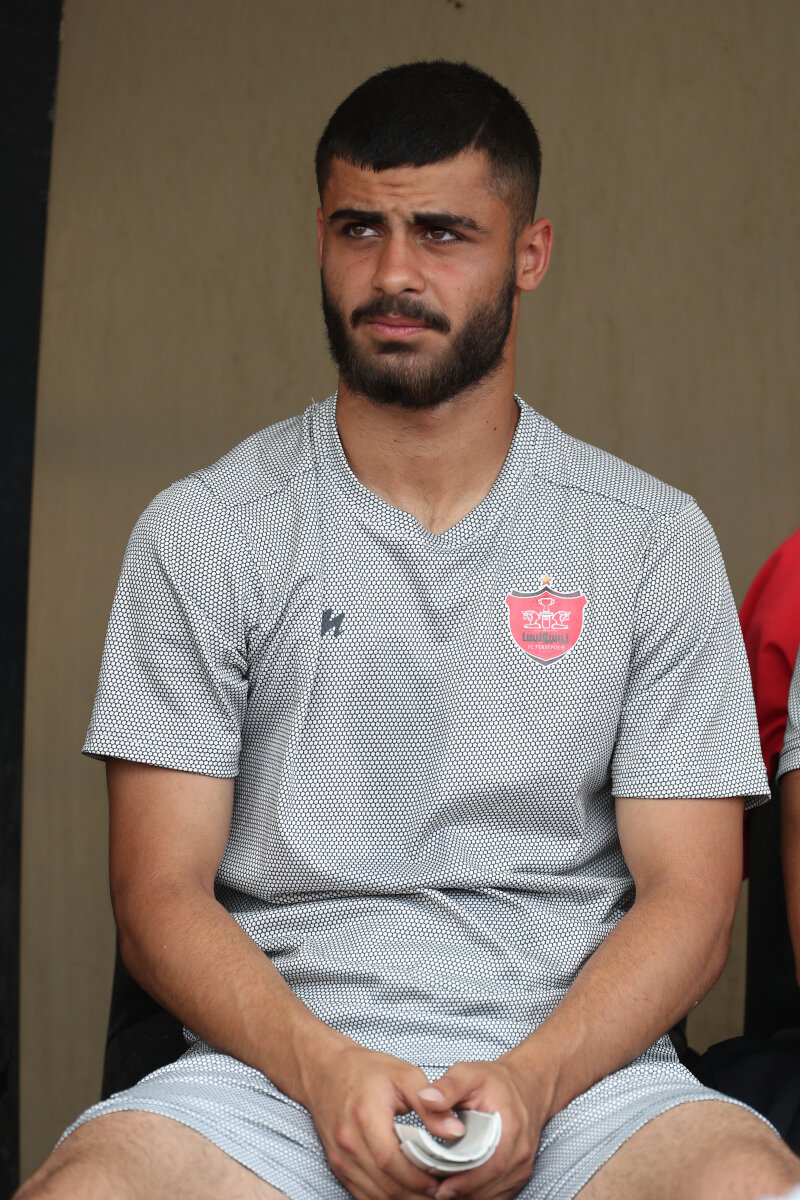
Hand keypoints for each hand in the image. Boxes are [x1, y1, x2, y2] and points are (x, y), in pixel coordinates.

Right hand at [300, 1040, 469, 1199]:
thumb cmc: (365, 1070)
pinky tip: (404, 1192)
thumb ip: (430, 1105)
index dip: (418, 1178)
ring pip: (374, 1195)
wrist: (325, 1070)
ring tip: (427, 1193)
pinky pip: (362, 1194)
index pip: (392, 1161)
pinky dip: (385, 1198)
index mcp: (365, 1116)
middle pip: (384, 1184)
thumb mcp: (403, 1075)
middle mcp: (348, 1142)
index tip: (441, 1180)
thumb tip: (456, 1132)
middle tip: (441, 1191)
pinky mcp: (337, 1165)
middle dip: (415, 1194)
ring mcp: (340, 1157)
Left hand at [415, 1059, 544, 1199]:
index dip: (466, 1180)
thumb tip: (426, 1097)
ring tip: (444, 1191)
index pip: (490, 1164)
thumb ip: (447, 1087)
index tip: (442, 1187)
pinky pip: (500, 1193)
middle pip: (491, 1184)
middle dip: (463, 1192)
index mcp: (510, 1127)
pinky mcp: (519, 1172)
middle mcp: (520, 1150)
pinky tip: (461, 1191)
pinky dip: (480, 1195)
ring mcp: (522, 1164)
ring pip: (495, 1193)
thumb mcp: (469, 1074)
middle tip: (437, 1192)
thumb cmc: (495, 1081)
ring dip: (470, 1196)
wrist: (525, 1085)